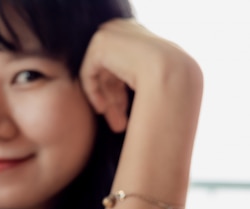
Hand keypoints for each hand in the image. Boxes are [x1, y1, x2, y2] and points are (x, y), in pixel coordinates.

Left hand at [79, 19, 194, 132]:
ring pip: (100, 76)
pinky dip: (93, 92)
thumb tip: (132, 94)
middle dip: (114, 102)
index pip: (121, 68)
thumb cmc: (171, 80)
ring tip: (116, 125)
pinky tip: (102, 109)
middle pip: (110, 73)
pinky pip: (88, 72)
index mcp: (138, 36)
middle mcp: (124, 30)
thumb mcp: (150, 82)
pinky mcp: (100, 44)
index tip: (124, 116)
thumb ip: (135, 81)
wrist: (172, 71)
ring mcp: (111, 33)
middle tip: (118, 126)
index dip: (121, 95)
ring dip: (106, 102)